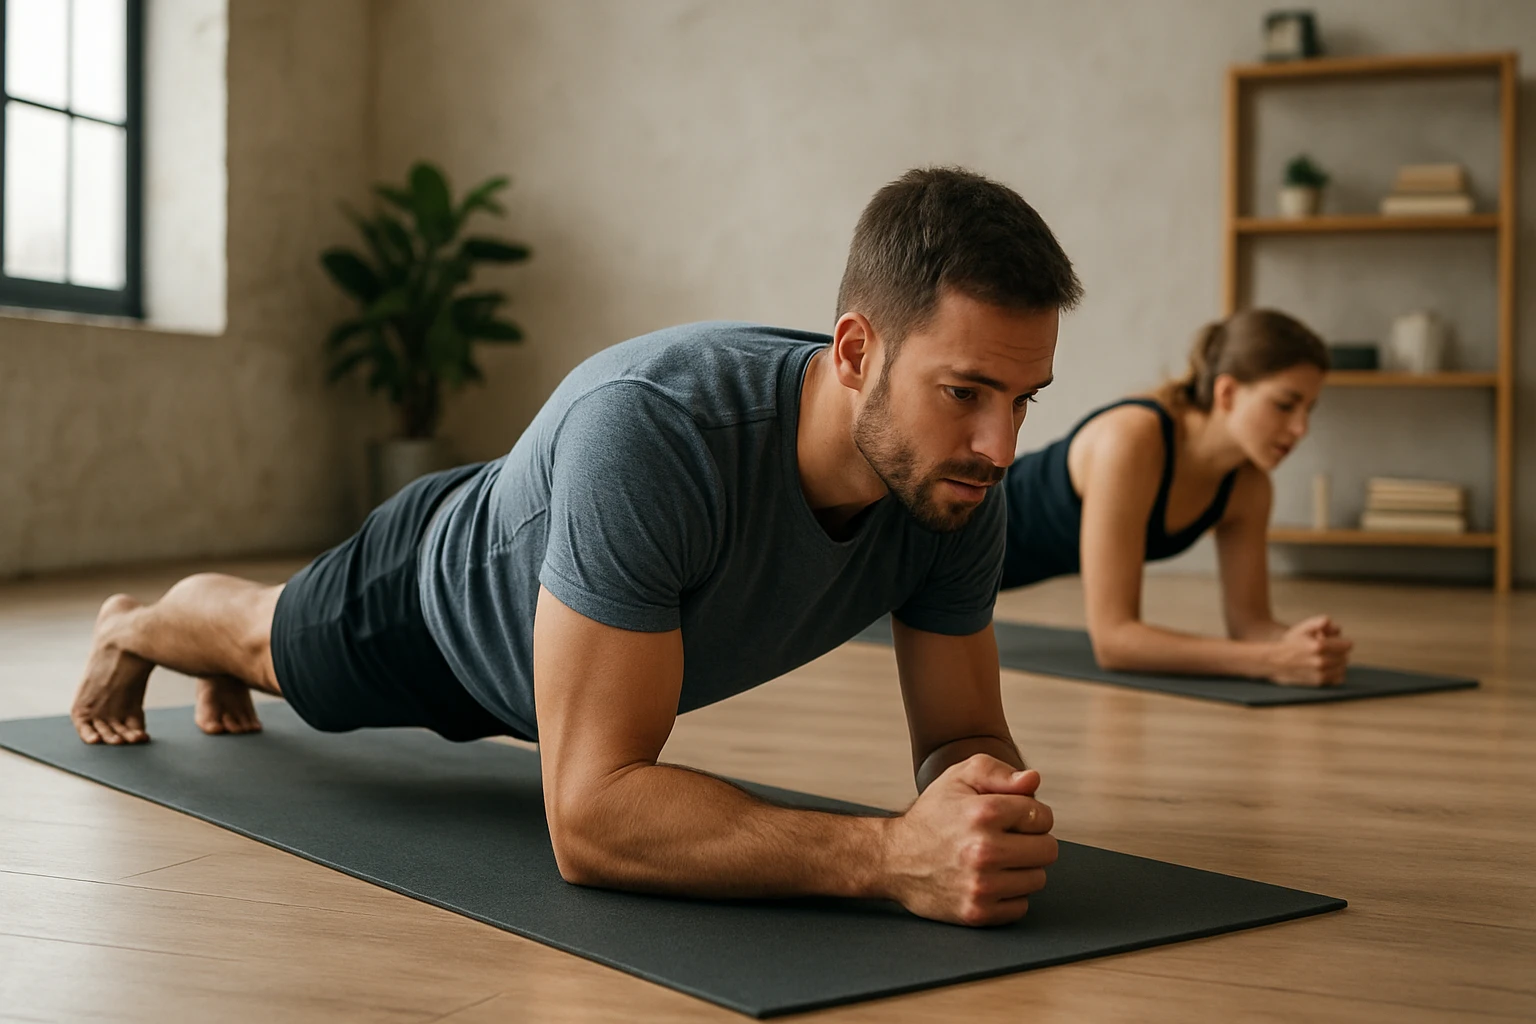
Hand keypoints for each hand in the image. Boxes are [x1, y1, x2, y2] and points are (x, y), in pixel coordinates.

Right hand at [880, 754, 1057, 926]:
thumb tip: (1033, 780)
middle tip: (1006, 839)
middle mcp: (983, 850)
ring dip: (1022, 869)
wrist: (893, 859)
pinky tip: (989, 880)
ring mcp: (981, 885)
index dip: (1030, 814)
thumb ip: (999, 772)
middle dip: (1032, 842)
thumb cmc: (933, 815)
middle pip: (1048, 850)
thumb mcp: (959, 778)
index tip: (1010, 817)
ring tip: (995, 859)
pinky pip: (1021, 906)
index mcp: (983, 812)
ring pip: (1037, 879)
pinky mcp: (977, 913)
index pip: (1043, 816)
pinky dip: (1009, 895)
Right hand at [1267, 615, 1351, 685]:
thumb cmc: (1289, 644)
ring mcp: (1321, 673)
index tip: (1333, 641)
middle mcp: (1322, 661)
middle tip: (1327, 650)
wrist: (1274, 661)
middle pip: (1345, 656)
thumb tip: (1334, 624)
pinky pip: (1338, 678)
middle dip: (1339, 652)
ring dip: (1338, 663)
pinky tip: (1327, 668)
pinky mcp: (1319, 682)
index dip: (1341, 641)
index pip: (1347, 645)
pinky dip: (1335, 673)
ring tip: (1326, 659)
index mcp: (1319, 645)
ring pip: (1343, 667)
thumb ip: (1320, 622)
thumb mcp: (1302, 628)